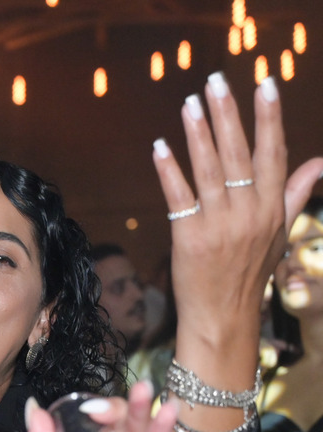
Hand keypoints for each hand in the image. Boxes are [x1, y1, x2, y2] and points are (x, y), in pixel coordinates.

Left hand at [153, 74, 288, 337]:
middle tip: (215, 81)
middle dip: (228, 114)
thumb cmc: (251, 273)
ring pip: (209, 170)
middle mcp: (249, 213)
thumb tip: (319, 163)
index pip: (274, 154)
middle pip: (239, 154)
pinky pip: (178, 198)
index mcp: (273, 208)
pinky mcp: (190, 238)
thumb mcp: (280, 233)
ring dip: (197, 134)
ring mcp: (220, 225)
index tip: (265, 85)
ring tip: (188, 104)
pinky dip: (168, 171)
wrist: (224, 317)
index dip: (269, 118)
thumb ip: (295, 194)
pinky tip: (159, 147)